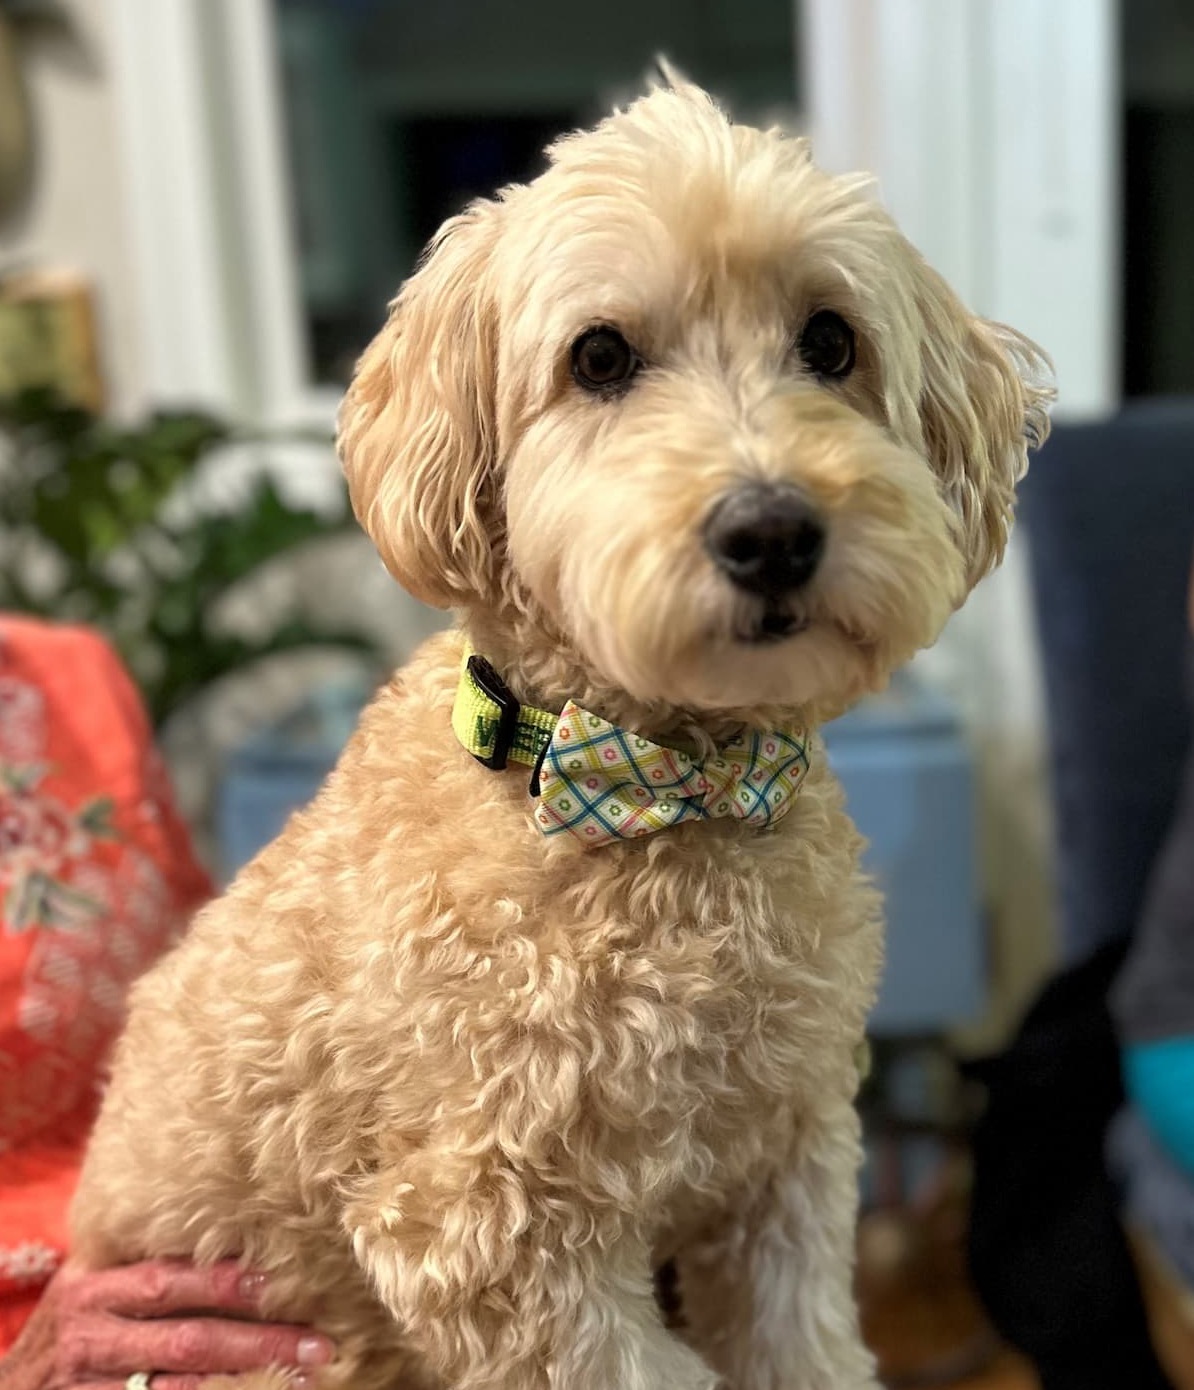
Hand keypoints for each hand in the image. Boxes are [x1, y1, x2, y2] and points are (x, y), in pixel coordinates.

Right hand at [0, 1261, 334, 1389]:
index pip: (170, 1281)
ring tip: (302, 1379)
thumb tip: (231, 1233)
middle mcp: (93, 1337)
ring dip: (244, 1386)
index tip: (284, 1282)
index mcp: (96, 1289)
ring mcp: (92, 1387)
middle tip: (320, 1344)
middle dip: (258, 1343)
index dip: (227, 1283)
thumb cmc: (69, 1326)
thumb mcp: (92, 1285)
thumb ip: (145, 1265)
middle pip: (187, 1342)